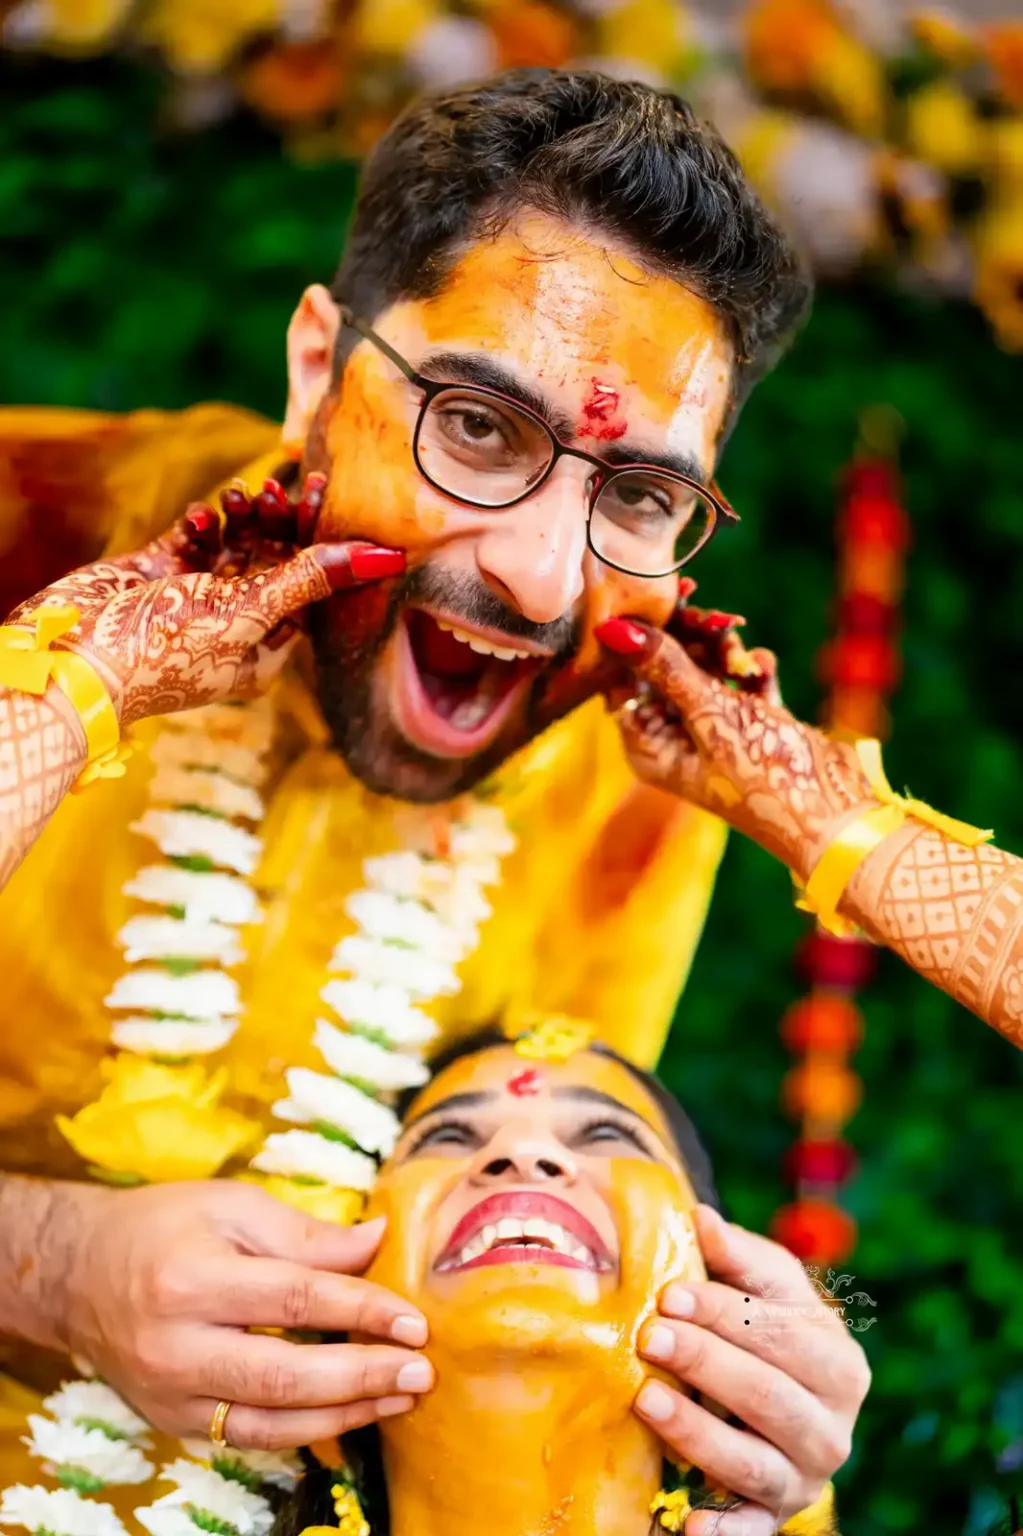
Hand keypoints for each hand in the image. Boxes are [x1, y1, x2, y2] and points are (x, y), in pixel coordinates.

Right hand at [6, 473, 405, 727]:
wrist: (76, 656)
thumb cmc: (167, 649)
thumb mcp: (250, 610)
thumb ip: (314, 577)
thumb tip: (388, 557)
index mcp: (265, 651)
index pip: (311, 590)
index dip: (322, 542)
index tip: (327, 494)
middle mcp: (235, 628)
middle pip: (276, 564)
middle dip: (281, 524)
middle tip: (283, 487)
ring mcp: (195, 602)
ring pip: (235, 549)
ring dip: (242, 518)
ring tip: (240, 496)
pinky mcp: (160, 578)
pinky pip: (194, 542)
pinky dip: (203, 523)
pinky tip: (203, 513)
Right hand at [63, 1181, 433, 1450]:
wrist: (76, 1275)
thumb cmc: (164, 1226)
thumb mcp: (233, 1206)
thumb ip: (306, 1233)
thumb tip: (378, 1241)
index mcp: (194, 1279)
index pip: (296, 1300)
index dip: (362, 1311)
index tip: (415, 1320)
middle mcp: (177, 1346)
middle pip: (286, 1374)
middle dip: (363, 1376)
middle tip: (421, 1370)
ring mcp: (171, 1395)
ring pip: (271, 1421)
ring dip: (346, 1414)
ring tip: (402, 1397)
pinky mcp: (172, 1423)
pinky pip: (249, 1437)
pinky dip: (306, 1430)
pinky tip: (352, 1415)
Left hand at [596, 603, 876, 882]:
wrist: (835, 812)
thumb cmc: (762, 773)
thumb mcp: (709, 714)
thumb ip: (664, 667)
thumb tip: (610, 628)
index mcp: (649, 748)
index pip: (624, 683)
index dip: (636, 643)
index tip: (657, 604)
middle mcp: (675, 740)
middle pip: (665, 672)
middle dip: (687, 641)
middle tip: (711, 616)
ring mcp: (715, 733)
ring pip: (704, 672)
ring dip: (721, 653)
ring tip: (739, 646)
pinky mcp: (752, 726)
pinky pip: (740, 684)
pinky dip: (750, 671)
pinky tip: (762, 669)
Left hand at [634, 1206, 868, 1534]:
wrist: (786, 1406)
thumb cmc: (770, 1333)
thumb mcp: (766, 1290)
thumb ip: (737, 1257)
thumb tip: (700, 1219)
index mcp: (838, 1362)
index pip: (782, 1333)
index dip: (725, 1312)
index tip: (669, 1292)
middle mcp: (832, 1427)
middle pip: (769, 1395)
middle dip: (706, 1363)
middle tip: (650, 1336)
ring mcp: (803, 1478)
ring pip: (754, 1460)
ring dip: (698, 1432)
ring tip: (645, 1401)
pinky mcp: (772, 1518)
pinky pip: (750, 1531)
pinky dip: (722, 1533)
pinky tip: (687, 1527)